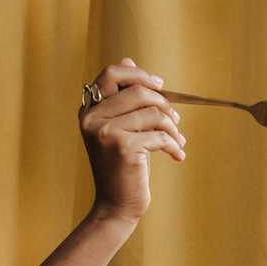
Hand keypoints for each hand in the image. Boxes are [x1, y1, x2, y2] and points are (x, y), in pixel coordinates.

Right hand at [79, 56, 185, 223]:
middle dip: (164, 104)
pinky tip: (177, 156)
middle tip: (176, 121)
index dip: (139, 75)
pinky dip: (173, 145)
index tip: (160, 85)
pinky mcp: (122, 147)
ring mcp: (105, 132)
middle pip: (139, 92)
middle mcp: (92, 118)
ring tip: (177, 141)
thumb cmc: (122, 167)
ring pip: (153, 113)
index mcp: (89, 110)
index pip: (112, 74)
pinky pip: (159, 135)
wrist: (116, 206)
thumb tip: (129, 58)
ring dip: (173, 128)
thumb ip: (123, 98)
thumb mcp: (119, 129)